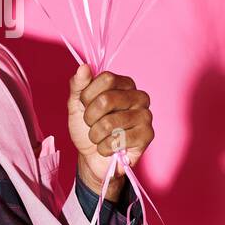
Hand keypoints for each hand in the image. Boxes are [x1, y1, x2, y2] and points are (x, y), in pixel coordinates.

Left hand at [67, 63, 153, 200]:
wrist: (91, 157)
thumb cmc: (86, 128)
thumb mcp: (76, 104)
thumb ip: (79, 85)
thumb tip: (83, 67)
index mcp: (124, 84)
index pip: (106, 79)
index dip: (88, 95)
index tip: (85, 105)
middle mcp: (139, 96)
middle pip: (107, 99)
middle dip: (90, 117)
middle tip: (91, 125)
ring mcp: (145, 116)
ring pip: (110, 122)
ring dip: (96, 135)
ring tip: (99, 138)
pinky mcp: (147, 135)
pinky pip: (118, 140)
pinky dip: (105, 147)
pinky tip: (108, 148)